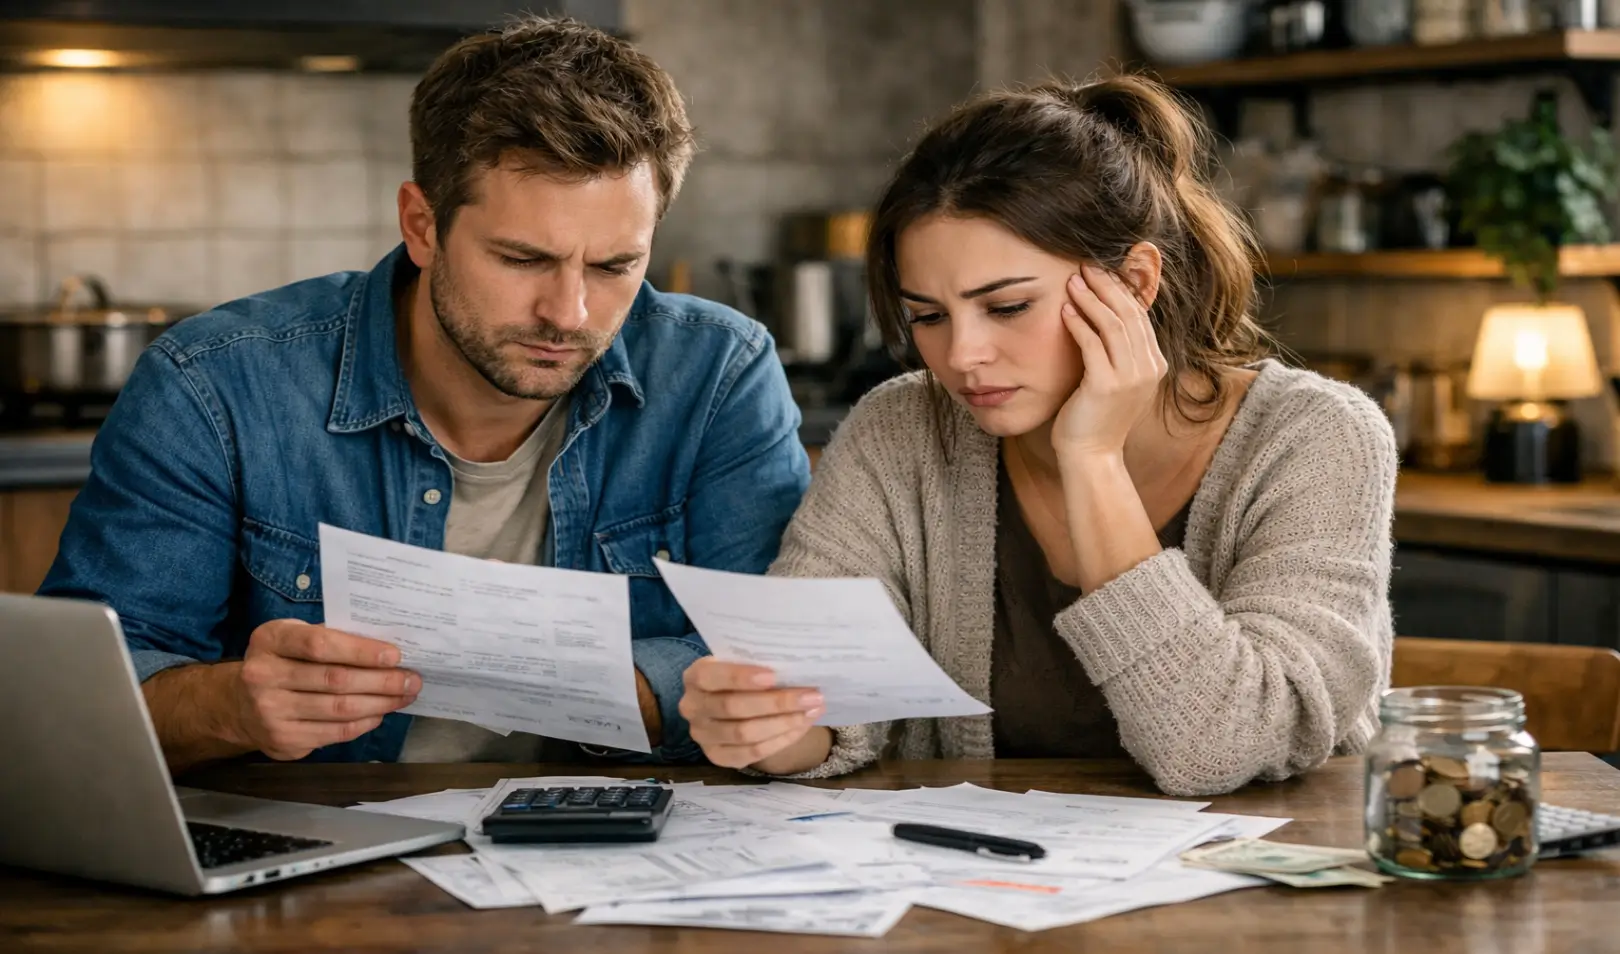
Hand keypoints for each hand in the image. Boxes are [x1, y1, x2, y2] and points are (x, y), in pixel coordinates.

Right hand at [231, 619, 419, 760]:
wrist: (237, 704)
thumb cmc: (280, 662)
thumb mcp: (293, 638)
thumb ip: (329, 638)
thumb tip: (385, 648)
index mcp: (270, 640)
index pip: (320, 645)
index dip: (361, 651)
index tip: (395, 656)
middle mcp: (263, 676)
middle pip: (335, 680)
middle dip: (381, 681)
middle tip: (411, 679)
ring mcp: (271, 712)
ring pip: (339, 709)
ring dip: (380, 703)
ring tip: (404, 696)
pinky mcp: (283, 739)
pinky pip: (335, 732)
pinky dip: (363, 723)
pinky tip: (380, 713)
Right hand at [680, 657, 826, 769]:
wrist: (738, 706)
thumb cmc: (745, 678)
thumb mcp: (745, 665)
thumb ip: (760, 665)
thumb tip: (797, 668)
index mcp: (695, 676)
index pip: (711, 676)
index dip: (740, 677)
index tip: (773, 676)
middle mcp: (692, 706)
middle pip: (732, 707)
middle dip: (776, 702)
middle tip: (811, 696)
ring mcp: (702, 735)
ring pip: (745, 733)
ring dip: (784, 723)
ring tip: (812, 711)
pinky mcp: (717, 756)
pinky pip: (752, 752)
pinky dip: (780, 740)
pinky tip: (801, 727)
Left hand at [1051, 265, 1168, 459]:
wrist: (1092, 455)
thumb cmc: (1096, 418)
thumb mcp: (1116, 381)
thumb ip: (1118, 353)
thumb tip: (1104, 317)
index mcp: (1155, 365)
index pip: (1140, 317)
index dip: (1121, 291)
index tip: (1101, 272)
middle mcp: (1149, 369)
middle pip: (1130, 314)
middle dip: (1107, 286)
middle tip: (1086, 266)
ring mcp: (1130, 378)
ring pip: (1114, 325)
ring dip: (1091, 299)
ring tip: (1073, 282)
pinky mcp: (1107, 386)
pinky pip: (1093, 344)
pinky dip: (1078, 324)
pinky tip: (1065, 311)